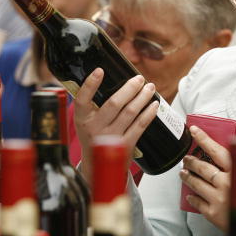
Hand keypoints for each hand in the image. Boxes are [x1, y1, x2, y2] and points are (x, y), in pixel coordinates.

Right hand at [73, 68, 157, 182]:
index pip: (82, 100)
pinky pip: (140, 126)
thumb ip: (91, 103)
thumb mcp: (84, 120)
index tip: (99, 71)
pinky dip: (148, 113)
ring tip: (150, 87)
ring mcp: (110, 138)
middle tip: (139, 78)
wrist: (97, 164)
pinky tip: (154, 104)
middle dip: (129, 88)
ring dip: (142, 97)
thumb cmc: (93, 135)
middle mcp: (95, 128)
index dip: (90, 85)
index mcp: (82, 119)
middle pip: (114, 104)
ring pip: (130, 113)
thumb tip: (104, 75)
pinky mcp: (125, 145)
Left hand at [179, 125, 231, 229]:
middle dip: (191, 161)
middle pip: (202, 168)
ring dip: (188, 177)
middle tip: (186, 159)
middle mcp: (226, 184)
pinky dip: (193, 198)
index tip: (193, 131)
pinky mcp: (214, 213)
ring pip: (196, 184)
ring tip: (183, 173)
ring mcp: (218, 199)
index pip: (216, 151)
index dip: (204, 139)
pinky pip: (198, 203)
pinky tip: (190, 195)